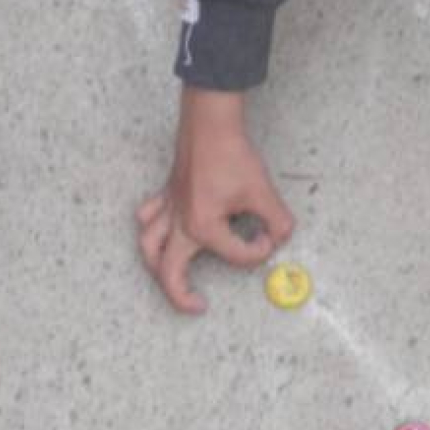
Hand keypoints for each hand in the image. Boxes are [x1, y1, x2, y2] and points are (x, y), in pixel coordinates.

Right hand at [136, 88, 294, 313]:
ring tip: (172, 279)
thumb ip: (276, 220)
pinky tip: (163, 232)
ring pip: (148, 248)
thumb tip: (280, 236)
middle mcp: (180, 224)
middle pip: (169, 272)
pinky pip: (148, 218)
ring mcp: (168, 210)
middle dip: (181, 297)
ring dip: (157, 267)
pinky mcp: (166, 195)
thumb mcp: (262, 191)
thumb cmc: (232, 154)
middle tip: (198, 307)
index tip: (270, 235)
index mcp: (202, 227)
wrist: (210, 122)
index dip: (260, 249)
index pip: (236, 255)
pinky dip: (150, 229)